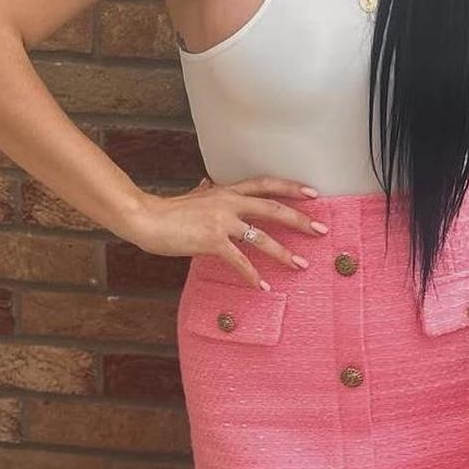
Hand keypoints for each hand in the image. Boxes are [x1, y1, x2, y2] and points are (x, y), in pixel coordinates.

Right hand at [122, 174, 325, 290]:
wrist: (146, 218)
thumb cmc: (168, 210)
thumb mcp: (193, 195)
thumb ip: (205, 190)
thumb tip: (207, 181)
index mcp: (227, 191)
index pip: (265, 184)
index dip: (290, 187)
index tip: (313, 193)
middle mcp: (229, 202)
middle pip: (273, 209)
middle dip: (300, 220)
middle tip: (321, 230)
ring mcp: (222, 221)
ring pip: (262, 237)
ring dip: (283, 253)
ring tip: (301, 265)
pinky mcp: (212, 241)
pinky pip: (239, 260)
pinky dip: (252, 275)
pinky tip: (262, 287)